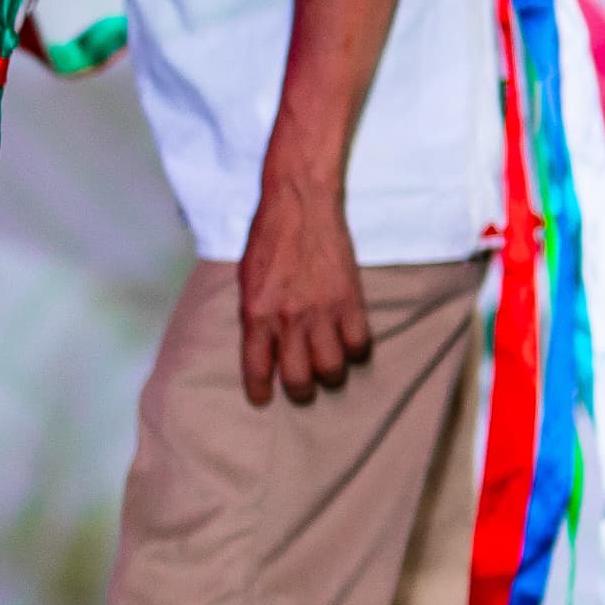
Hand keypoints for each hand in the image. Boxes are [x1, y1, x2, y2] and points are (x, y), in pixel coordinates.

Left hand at [238, 165, 370, 407]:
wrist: (299, 205)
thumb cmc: (268, 238)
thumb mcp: (246, 280)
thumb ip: (253, 315)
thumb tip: (262, 343)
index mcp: (256, 315)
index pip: (256, 369)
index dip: (259, 391)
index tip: (263, 400)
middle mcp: (288, 320)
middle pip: (298, 378)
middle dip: (300, 391)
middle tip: (302, 388)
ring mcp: (321, 312)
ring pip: (332, 368)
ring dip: (330, 374)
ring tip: (329, 368)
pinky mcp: (349, 301)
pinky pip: (358, 343)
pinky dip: (355, 350)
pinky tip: (349, 344)